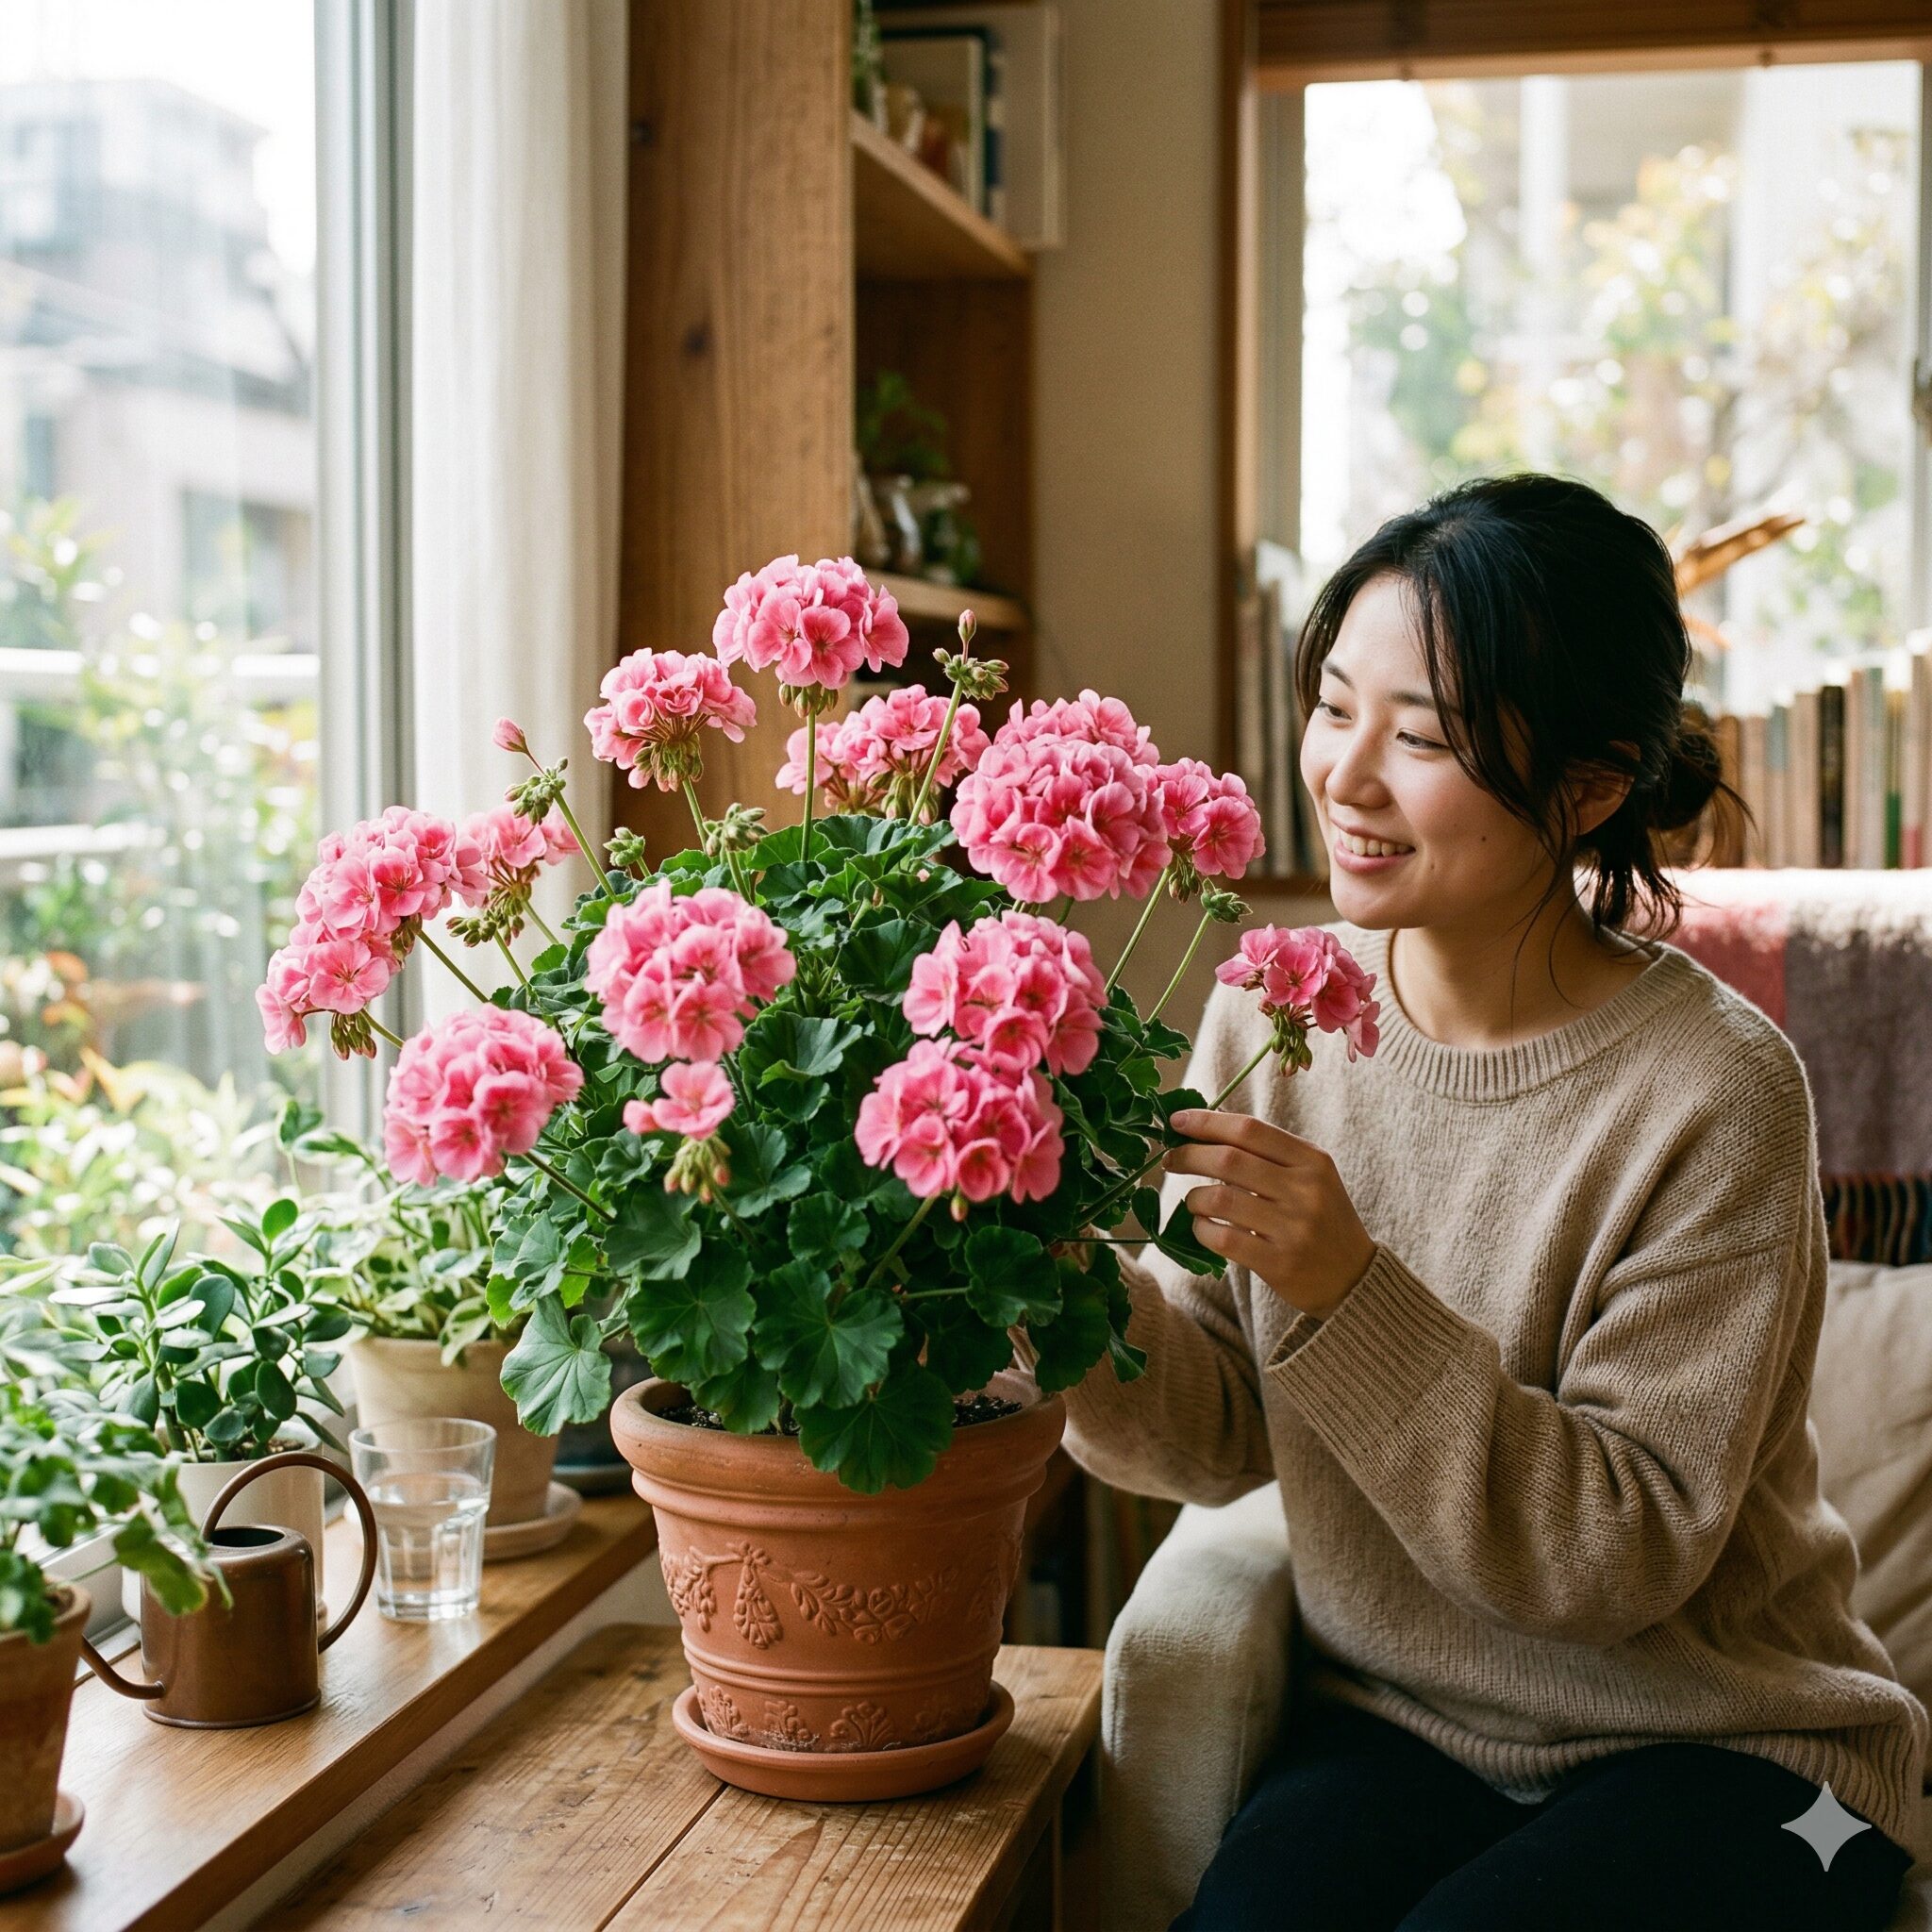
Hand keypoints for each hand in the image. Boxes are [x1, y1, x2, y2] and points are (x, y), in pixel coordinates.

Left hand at [1165, 1110, 1375, 1318]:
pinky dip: (1201, 1230)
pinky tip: (1203, 1227)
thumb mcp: (1309, 1176)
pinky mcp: (1279, 1263)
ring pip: (1220, 1200)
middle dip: (1189, 1155)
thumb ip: (1266, 1152)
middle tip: (1170, 1159)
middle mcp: (1306, 1191)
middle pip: (1229, 1160)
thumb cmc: (1320, 1218)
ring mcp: (1294, 1228)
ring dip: (1194, 1198)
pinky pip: (1222, 1239)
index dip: (1207, 1122)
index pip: (1250, 1130)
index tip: (1177, 1121)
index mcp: (1312, 1161)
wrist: (1354, 1277)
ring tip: (1194, 1201)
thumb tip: (1207, 1122)